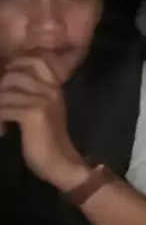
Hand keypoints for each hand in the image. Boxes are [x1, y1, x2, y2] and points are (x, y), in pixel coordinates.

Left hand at [0, 57, 86, 187]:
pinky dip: (0, 120)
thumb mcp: (42, 110)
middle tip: (4, 109)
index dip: (15, 68)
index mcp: (53, 86)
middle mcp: (50, 89)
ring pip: (5, 93)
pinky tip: (4, 130)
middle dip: (1, 92)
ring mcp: (42, 100)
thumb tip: (5, 80)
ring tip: (3, 121)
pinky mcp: (33, 114)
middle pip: (13, 76)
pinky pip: (4, 108)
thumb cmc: (46, 139)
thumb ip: (30, 92)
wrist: (61, 164)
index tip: (9, 87)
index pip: (33, 60)